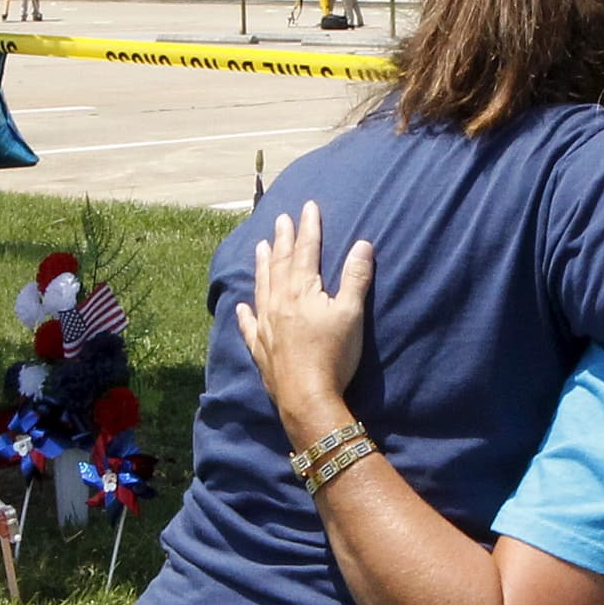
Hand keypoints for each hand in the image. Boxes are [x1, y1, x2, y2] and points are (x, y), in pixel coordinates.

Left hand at [233, 200, 374, 427]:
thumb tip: (362, 244)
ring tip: (258, 247)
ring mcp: (266, 326)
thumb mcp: (351, 314)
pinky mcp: (261, 349)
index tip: (308, 206)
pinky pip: (249, 326)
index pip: (306, 251)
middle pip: (280, 264)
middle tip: (280, 219)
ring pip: (261, 287)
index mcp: (301, 291)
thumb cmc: (333, 356)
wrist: (308, 398)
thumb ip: (355, 278)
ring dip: (261, 265)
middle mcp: (278, 303)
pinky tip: (240, 307)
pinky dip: (245, 314)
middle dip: (283, 240)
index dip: (309, 227)